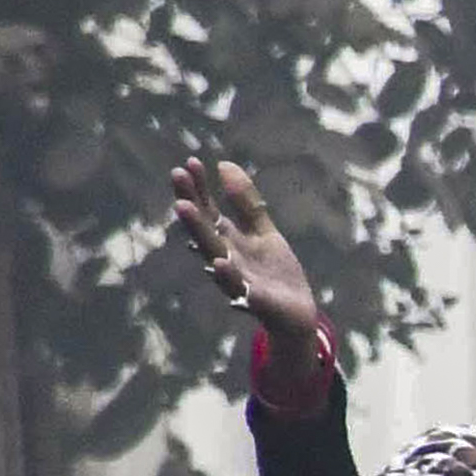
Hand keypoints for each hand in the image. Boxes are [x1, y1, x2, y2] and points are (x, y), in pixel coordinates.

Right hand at [169, 159, 320, 340]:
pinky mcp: (253, 300)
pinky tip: (219, 261)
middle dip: (190, 201)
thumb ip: (245, 203)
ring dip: (198, 231)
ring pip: (212, 253)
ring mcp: (236, 278)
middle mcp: (225, 256)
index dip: (199, 187)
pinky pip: (236, 287)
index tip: (190, 162)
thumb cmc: (275, 272)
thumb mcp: (263, 231)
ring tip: (183, 207)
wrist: (298, 313)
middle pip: (203, 226)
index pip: (207, 209)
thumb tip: (224, 164)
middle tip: (177, 175)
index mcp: (228, 239)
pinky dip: (227, 275)